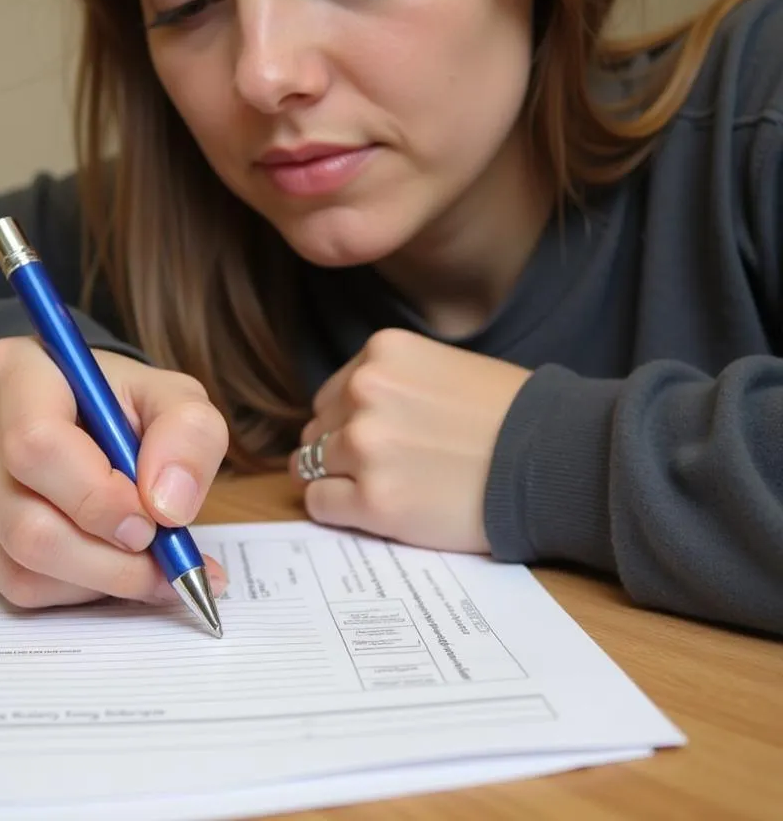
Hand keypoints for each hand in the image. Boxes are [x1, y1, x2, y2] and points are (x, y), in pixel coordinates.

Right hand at [0, 337, 228, 607]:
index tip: (153, 521)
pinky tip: (112, 566)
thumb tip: (169, 505)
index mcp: (13, 371)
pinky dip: (76, 589)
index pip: (36, 445)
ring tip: (151, 566)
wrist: (77, 411)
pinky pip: (15, 585)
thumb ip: (189, 434)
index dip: (98, 498)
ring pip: (20, 565)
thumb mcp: (173, 396)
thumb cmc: (121, 402)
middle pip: (25, 522)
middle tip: (163, 560)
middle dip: (108, 558)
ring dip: (99, 580)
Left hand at [289, 328, 530, 552]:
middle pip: (317, 429)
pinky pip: (321, 504)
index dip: (349, 421)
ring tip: (378, 489)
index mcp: (381, 353)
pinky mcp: (374, 501)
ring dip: (336, 479)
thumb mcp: (441, 368)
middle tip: (381, 469)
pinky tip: (373, 509)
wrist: (554, 458)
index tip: (379, 439)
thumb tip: (345, 412)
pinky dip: (337, 510)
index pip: (331, 394)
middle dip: (339, 450)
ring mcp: (365, 447)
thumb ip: (389, 383)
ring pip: (309, 466)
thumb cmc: (510, 414)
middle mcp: (364, 392)